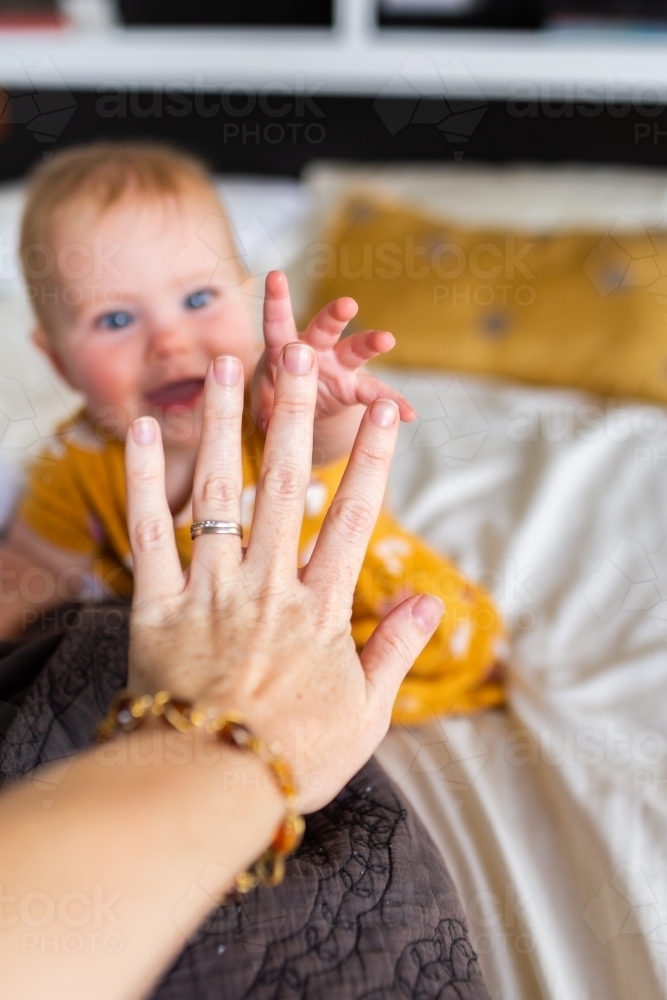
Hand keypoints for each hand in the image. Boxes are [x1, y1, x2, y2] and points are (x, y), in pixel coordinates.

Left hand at [125, 345, 440, 812]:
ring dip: (226, 425)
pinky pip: (149, 533)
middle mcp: (267, 585)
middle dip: (294, 414)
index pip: (354, 517)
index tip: (384, 411)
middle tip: (298, 354)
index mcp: (320, 608)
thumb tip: (433, 600)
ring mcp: (210, 590)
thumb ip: (397, 648)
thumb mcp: (366, 712)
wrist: (209, 787)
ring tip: (229, 366)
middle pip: (284, 484)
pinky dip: (144, 480)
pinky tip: (144, 429)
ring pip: (218, 493)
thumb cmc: (295, 755)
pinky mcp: (156, 605)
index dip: (372, 458)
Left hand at [250, 270, 415, 433]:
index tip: (276, 277)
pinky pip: (376, 395)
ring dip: (370, 343)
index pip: (279, 323)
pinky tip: (408, 413)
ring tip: (386, 339)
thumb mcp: (264, 400)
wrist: (300, 404)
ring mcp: (339, 365)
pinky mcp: (355, 388)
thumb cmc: (276, 391)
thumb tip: (267, 420)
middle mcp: (316, 348)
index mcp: (285, 347)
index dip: (277, 301)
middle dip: (335, 315)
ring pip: (356, 349)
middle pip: (325, 327)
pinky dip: (393, 403)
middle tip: (346, 305)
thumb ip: (265, 408)